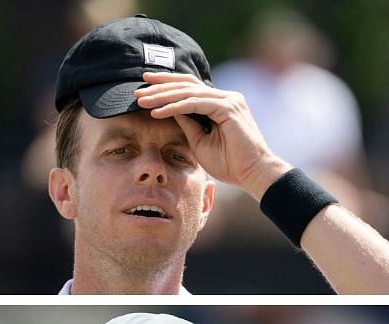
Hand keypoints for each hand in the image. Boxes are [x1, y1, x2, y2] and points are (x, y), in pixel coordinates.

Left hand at [135, 71, 290, 199]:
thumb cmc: (228, 162)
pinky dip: (174, 107)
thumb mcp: (199, 141)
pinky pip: (195, 104)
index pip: (190, 87)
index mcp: (220, 102)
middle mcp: (226, 97)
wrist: (252, 173)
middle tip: (137, 89)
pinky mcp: (229, 108)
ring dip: (162, 96)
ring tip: (141, 101)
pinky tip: (156, 112)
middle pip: (187, 84)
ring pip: (188, 92)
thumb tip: (168, 111)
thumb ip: (187, 123)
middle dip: (160, 85)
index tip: (144, 87)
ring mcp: (229, 100)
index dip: (167, 85)